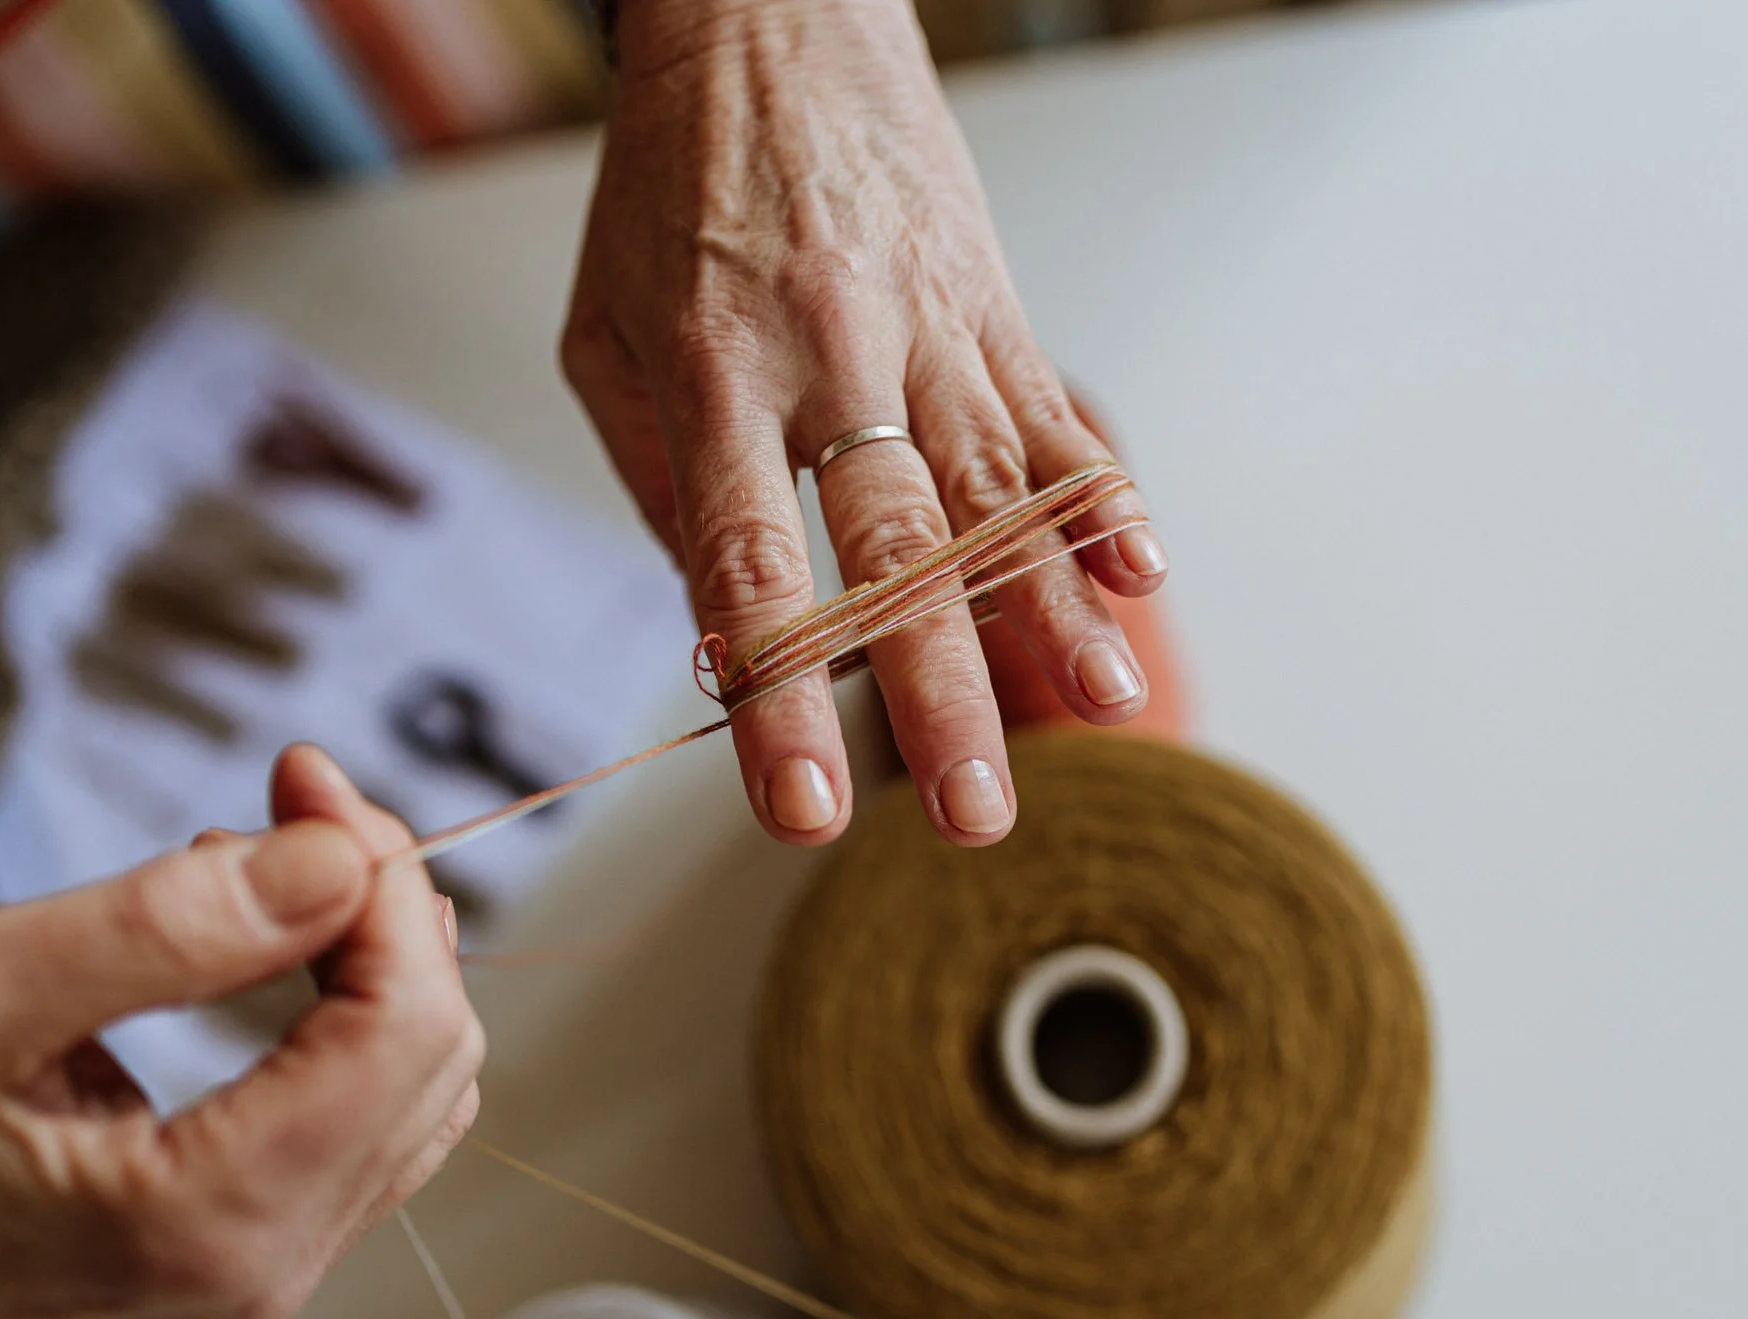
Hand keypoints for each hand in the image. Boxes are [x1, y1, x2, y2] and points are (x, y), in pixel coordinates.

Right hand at [0, 746, 480, 1318]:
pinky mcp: (251, 1252)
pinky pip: (368, 1121)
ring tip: (258, 865)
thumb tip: (338, 866)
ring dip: (372, 955)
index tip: (307, 783)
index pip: (404, 1034)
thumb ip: (170, 929)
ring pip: (419, 1088)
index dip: (383, 885)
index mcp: (208, 1223)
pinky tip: (266, 940)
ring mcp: (266, 1273)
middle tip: (295, 800)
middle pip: (434, 1056)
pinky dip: (346, 1013)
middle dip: (385, 906)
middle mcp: (264, 1271)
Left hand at [562, 0, 1167, 847]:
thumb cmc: (668, 188)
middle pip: (895, 546)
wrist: (769, 21)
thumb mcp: (605, 336)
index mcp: (711, 370)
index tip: (804, 808)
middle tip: (975, 811)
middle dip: (941, 689)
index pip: (747, 563)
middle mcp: (829, 353)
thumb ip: (660, 484)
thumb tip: (723, 627)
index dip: (778, 695)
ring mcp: (925, 325)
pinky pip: (1053, 410)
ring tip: (1101, 706)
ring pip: (999, 488)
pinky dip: (1100, 496)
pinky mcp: (989, 303)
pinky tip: (1142, 572)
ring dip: (1052, 610)